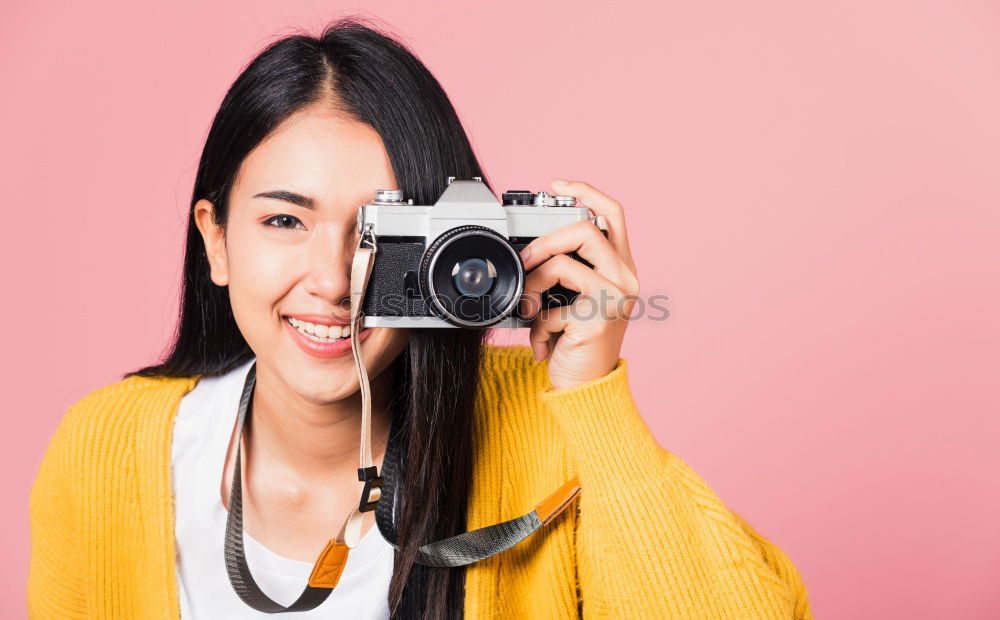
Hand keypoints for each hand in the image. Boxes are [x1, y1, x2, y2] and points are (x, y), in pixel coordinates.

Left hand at [518, 179, 639, 390]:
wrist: (585, 387)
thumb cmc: (575, 341)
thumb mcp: (573, 298)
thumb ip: (566, 269)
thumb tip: (530, 247)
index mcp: (621, 265)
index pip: (613, 213)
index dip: (586, 191)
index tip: (558, 184)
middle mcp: (626, 277)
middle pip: (584, 228)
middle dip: (544, 240)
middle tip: (525, 261)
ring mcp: (616, 297)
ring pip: (562, 262)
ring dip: (532, 285)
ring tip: (527, 309)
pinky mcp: (600, 318)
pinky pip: (550, 307)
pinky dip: (536, 327)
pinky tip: (542, 343)